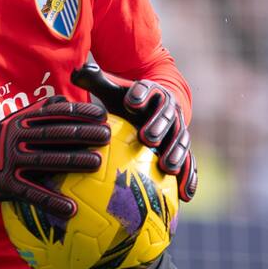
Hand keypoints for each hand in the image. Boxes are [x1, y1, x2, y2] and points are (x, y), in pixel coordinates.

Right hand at [0, 96, 110, 224]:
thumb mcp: (13, 124)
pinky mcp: (6, 185)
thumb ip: (38, 114)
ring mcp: (10, 161)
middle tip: (107, 135)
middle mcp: (15, 138)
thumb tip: (66, 101)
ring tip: (98, 163)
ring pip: (47, 160)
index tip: (101, 113)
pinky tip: (72, 210)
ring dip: (74, 161)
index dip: (79, 112)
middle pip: (54, 134)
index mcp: (20, 121)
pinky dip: (53, 202)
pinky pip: (33, 194)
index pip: (54, 113)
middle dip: (83, 132)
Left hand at [71, 63, 197, 201]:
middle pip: (166, 116)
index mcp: (151, 92)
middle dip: (158, 125)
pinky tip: (185, 195)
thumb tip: (77, 72)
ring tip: (166, 167)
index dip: (140, 94)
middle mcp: (169, 109)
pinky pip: (190, 163)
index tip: (130, 102)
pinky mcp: (183, 149)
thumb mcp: (114, 90)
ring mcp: (178, 130)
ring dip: (176, 153)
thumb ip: (96, 81)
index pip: (147, 90)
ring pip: (181, 140)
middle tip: (147, 138)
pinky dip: (189, 178)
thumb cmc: (128, 102)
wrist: (156, 109)